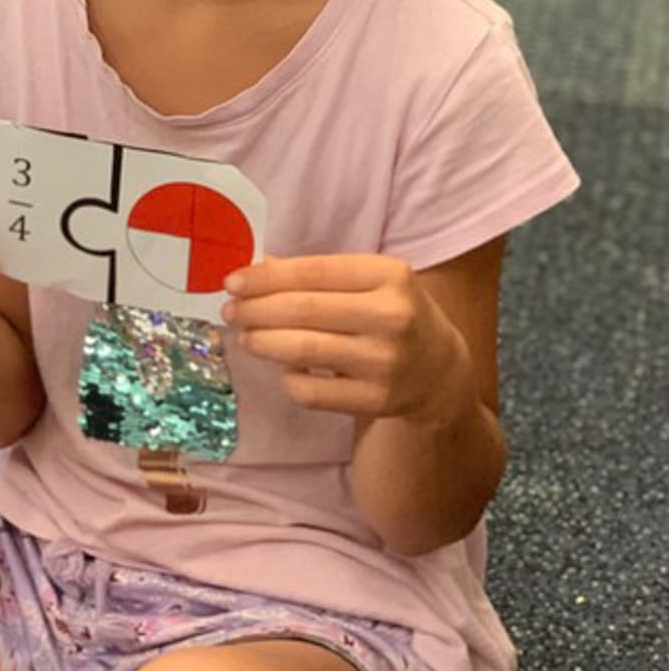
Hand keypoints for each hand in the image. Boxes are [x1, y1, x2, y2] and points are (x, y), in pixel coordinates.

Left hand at [221, 253, 465, 423]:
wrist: (439, 370)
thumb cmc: (392, 313)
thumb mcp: (369, 282)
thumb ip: (317, 274)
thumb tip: (255, 270)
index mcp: (389, 275)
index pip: (313, 272)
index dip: (266, 277)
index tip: (232, 282)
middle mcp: (391, 316)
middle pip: (303, 310)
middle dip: (255, 310)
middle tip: (230, 311)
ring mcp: (385, 362)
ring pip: (302, 350)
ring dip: (262, 342)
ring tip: (246, 336)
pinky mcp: (376, 400)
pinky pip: (311, 392)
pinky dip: (288, 378)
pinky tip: (285, 367)